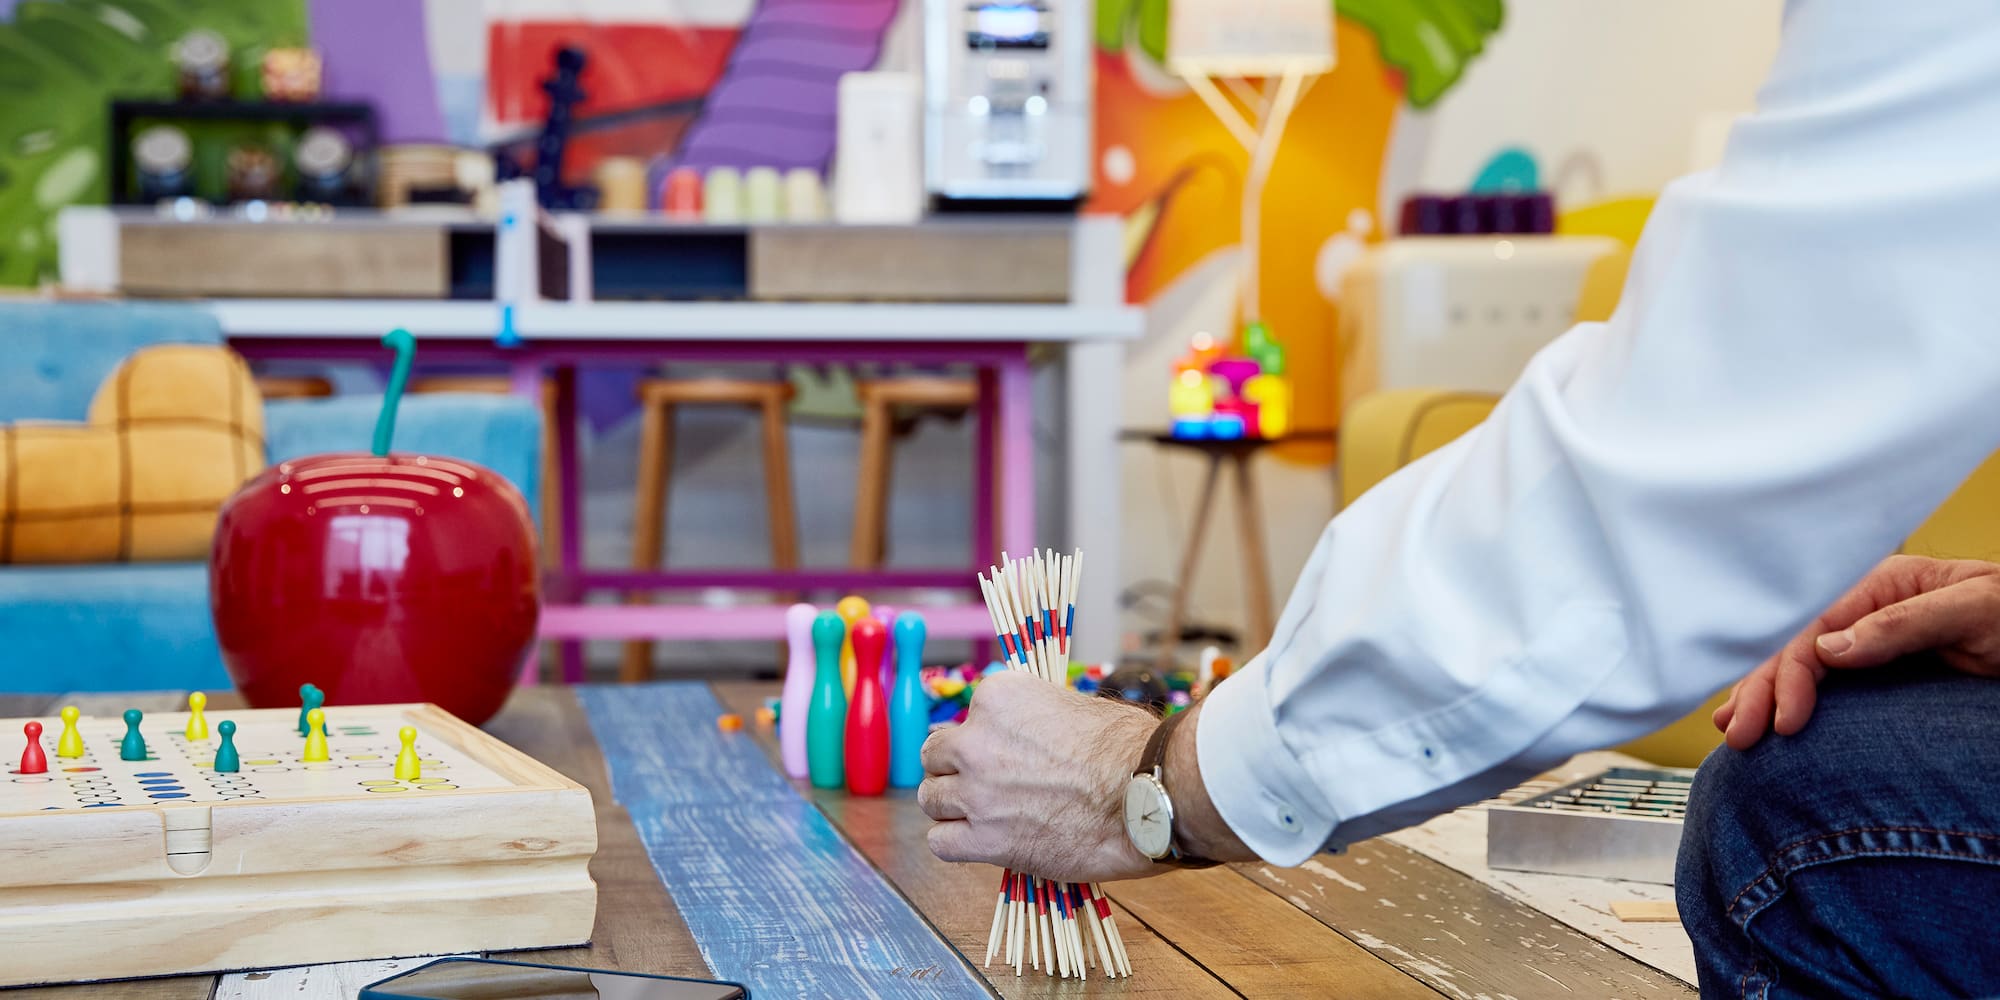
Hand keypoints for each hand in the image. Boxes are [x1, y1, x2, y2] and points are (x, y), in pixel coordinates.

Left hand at [918, 671, 1162, 882]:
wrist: (1146, 793)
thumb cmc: (1127, 748)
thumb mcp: (1074, 704)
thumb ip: (1034, 716)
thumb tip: (1025, 731)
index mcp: (998, 698)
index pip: (965, 715)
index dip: (983, 736)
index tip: (1003, 751)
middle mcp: (976, 741)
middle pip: (935, 756)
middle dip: (956, 768)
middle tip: (985, 781)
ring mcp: (977, 791)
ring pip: (931, 799)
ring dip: (952, 805)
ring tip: (982, 812)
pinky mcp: (985, 839)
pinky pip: (940, 842)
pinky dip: (955, 842)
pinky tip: (979, 840)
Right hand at [1715, 555, 1999, 749]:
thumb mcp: (1974, 611)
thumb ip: (1903, 625)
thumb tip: (1830, 650)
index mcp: (1879, 588)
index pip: (1813, 632)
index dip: (1789, 676)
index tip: (1785, 722)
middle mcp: (1863, 611)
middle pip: (1793, 649)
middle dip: (1759, 690)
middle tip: (1739, 736)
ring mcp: (1867, 639)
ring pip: (1798, 665)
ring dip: (1759, 694)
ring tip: (1730, 728)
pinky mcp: (1878, 669)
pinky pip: (1821, 680)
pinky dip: (1786, 697)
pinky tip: (1765, 715)